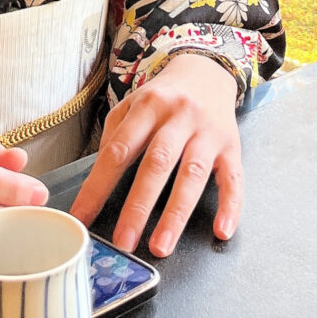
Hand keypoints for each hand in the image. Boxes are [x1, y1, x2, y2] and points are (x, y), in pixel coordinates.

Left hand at [70, 55, 241, 257]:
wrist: (208, 70)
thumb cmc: (164, 96)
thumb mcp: (133, 104)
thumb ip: (116, 136)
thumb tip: (97, 183)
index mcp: (148, 106)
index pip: (119, 151)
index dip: (98, 187)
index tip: (82, 219)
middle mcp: (180, 117)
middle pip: (157, 164)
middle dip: (138, 207)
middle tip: (123, 242)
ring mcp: (208, 132)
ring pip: (192, 175)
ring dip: (176, 214)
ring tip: (161, 246)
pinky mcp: (232, 145)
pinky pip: (234, 178)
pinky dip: (231, 206)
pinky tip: (222, 231)